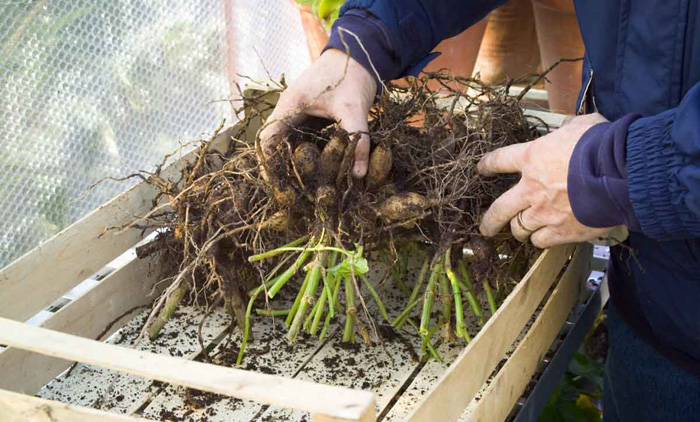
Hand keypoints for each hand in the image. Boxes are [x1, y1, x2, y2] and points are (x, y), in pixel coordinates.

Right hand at [258, 49, 376, 177]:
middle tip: (291, 194)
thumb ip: (357, 140)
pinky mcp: (311, 116)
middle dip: (282, 169)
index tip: (277, 187)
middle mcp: (290, 110)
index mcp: (290, 105)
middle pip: (276, 145)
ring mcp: (300, 113)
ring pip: (289, 144)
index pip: (267, 139)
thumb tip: (360, 175)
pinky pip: (303, 140)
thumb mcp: (354, 107)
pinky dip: (308, 155)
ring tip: (302, 188)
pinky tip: (318, 172)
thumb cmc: (352, 75)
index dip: (268, 165)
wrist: (360, 52)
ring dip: (295, 164)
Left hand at [477, 113, 614, 247]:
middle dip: (489, 220)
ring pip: (519, 228)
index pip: (499, 160)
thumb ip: (568, 129)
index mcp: (533, 157)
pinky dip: (539, 240)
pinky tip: (543, 238)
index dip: (488, 165)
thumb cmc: (604, 144)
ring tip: (520, 232)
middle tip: (485, 227)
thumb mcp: (583, 125)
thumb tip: (568, 129)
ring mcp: (544, 212)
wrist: (623, 172)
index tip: (481, 170)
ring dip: (518, 230)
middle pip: (499, 209)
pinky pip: (540, 241)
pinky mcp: (561, 231)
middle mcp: (531, 188)